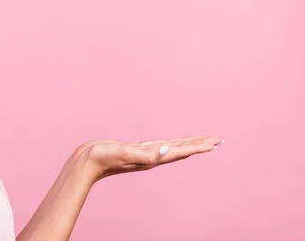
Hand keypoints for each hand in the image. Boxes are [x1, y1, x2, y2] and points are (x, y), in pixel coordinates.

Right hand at [75, 135, 222, 183]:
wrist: (85, 163)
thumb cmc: (103, 158)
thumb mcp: (125, 153)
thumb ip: (145, 154)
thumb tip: (166, 151)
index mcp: (152, 158)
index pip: (180, 151)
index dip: (198, 147)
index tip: (215, 143)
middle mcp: (151, 158)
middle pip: (181, 150)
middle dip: (199, 145)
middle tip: (218, 141)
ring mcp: (144, 154)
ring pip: (172, 148)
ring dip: (188, 145)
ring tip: (201, 142)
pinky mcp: (135, 150)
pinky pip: (160, 146)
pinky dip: (171, 143)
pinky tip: (172, 143)